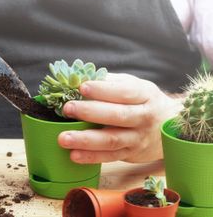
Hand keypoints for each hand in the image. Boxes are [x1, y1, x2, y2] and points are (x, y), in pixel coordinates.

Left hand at [57, 73, 182, 162]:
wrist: (171, 127)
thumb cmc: (142, 102)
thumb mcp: (133, 86)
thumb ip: (109, 82)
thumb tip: (78, 77)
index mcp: (145, 95)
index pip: (124, 92)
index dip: (103, 90)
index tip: (82, 87)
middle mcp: (144, 117)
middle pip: (118, 115)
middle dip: (90, 112)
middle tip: (67, 108)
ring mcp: (138, 138)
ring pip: (112, 140)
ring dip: (86, 140)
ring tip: (63, 138)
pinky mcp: (131, 154)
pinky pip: (110, 157)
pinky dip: (91, 157)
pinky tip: (74, 155)